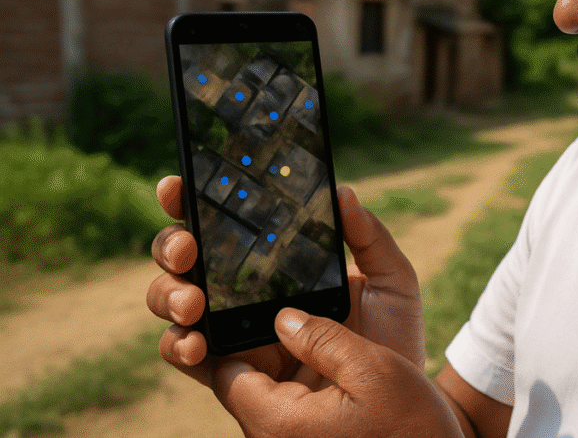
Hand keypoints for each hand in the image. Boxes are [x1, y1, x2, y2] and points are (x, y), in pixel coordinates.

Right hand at [147, 176, 459, 435]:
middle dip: (172, 246)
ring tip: (194, 301)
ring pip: (175, 302)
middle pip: (187, 258)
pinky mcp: (232, 372)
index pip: (228, 224)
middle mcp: (247, 291)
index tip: (179, 186)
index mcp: (279, 262)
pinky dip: (179, 346)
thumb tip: (342, 192)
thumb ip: (370, 238)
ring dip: (169, 294)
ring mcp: (234, 330)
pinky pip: (189, 357)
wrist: (398, 402)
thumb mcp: (392, 282)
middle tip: (188, 248)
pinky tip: (195, 343)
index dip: (194, 201)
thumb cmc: (393, 337)